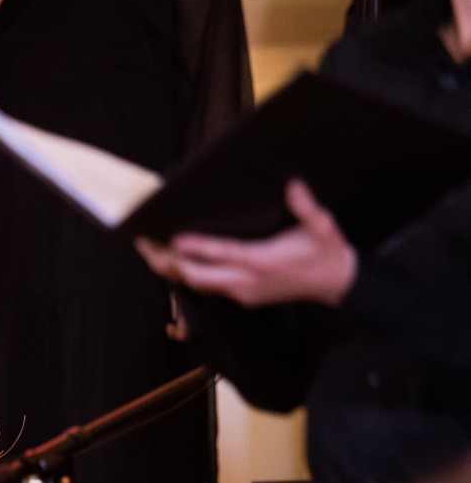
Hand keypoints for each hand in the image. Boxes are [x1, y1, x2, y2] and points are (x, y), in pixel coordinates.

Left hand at [134, 180, 357, 307]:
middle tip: (144, 243)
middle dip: (167, 261)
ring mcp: (241, 292)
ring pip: (196, 284)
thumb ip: (306, 207)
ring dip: (172, 269)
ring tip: (149, 251)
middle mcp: (246, 281)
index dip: (194, 247)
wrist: (337, 285)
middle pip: (195, 275)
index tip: (171, 238)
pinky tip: (173, 261)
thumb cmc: (326, 252)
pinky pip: (206, 287)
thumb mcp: (322, 227)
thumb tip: (293, 185)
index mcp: (262, 262)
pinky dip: (187, 274)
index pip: (221, 254)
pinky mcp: (241, 297)